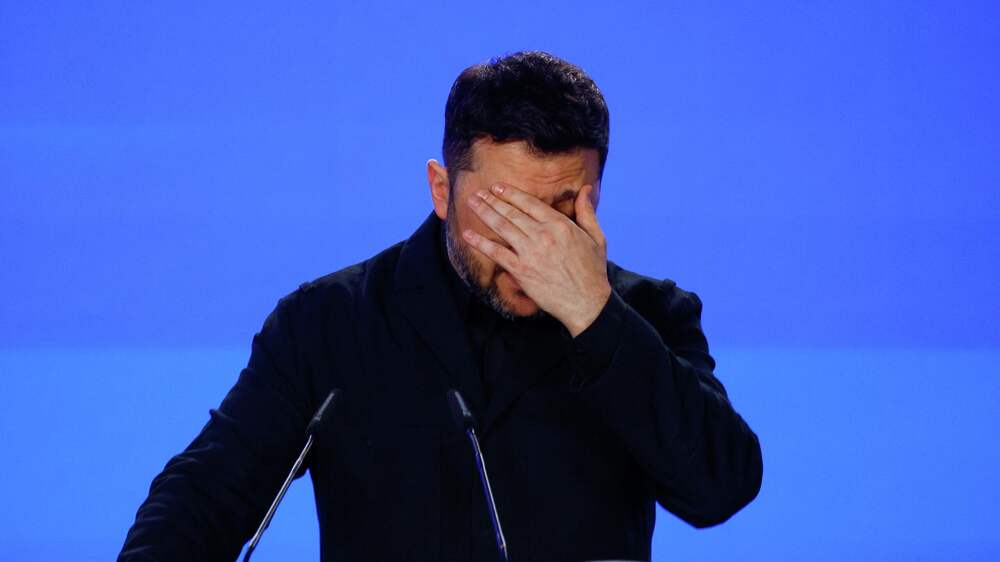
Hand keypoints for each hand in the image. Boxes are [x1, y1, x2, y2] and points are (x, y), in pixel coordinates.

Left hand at [463, 182, 611, 336]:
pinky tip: (467, 234)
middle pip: (512, 213)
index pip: (529, 203)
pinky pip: (496, 253)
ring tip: (472, 203)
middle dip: (492, 200)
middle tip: (478, 192)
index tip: (497, 187)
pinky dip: (480, 243)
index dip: (510, 193)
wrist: (587, 303)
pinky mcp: (521, 271)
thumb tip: (586, 189)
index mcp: (560, 225)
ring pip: (502, 227)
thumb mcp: (596, 237)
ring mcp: (531, 253)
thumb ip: (586, 212)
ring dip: (484, 213)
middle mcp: (543, 235)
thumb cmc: (592, 271)